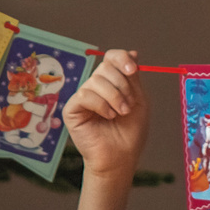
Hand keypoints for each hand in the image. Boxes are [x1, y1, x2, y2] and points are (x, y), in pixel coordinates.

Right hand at [64, 49, 148, 180]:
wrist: (121, 157)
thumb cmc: (130, 132)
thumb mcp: (138, 100)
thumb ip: (133, 78)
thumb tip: (132, 52)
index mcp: (112, 82)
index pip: (111, 58)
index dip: (121, 59)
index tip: (133, 70)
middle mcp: (95, 87)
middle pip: (105, 67)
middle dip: (122, 85)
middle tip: (128, 105)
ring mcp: (83, 97)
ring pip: (95, 81)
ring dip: (114, 97)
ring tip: (120, 113)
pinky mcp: (71, 109)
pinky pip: (85, 94)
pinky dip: (101, 104)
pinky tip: (107, 116)